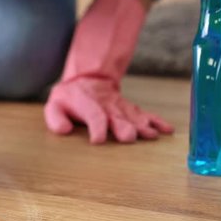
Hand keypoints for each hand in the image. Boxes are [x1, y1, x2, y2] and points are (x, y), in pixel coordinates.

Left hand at [45, 77, 173, 143]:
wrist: (87, 79)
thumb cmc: (69, 98)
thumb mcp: (54, 106)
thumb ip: (55, 119)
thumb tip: (64, 130)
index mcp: (87, 105)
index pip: (93, 116)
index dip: (96, 128)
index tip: (98, 140)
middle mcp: (107, 106)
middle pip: (117, 118)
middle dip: (123, 128)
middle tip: (129, 137)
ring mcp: (120, 107)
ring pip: (133, 116)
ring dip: (142, 126)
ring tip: (151, 135)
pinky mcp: (130, 109)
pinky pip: (145, 114)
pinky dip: (157, 121)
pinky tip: (167, 130)